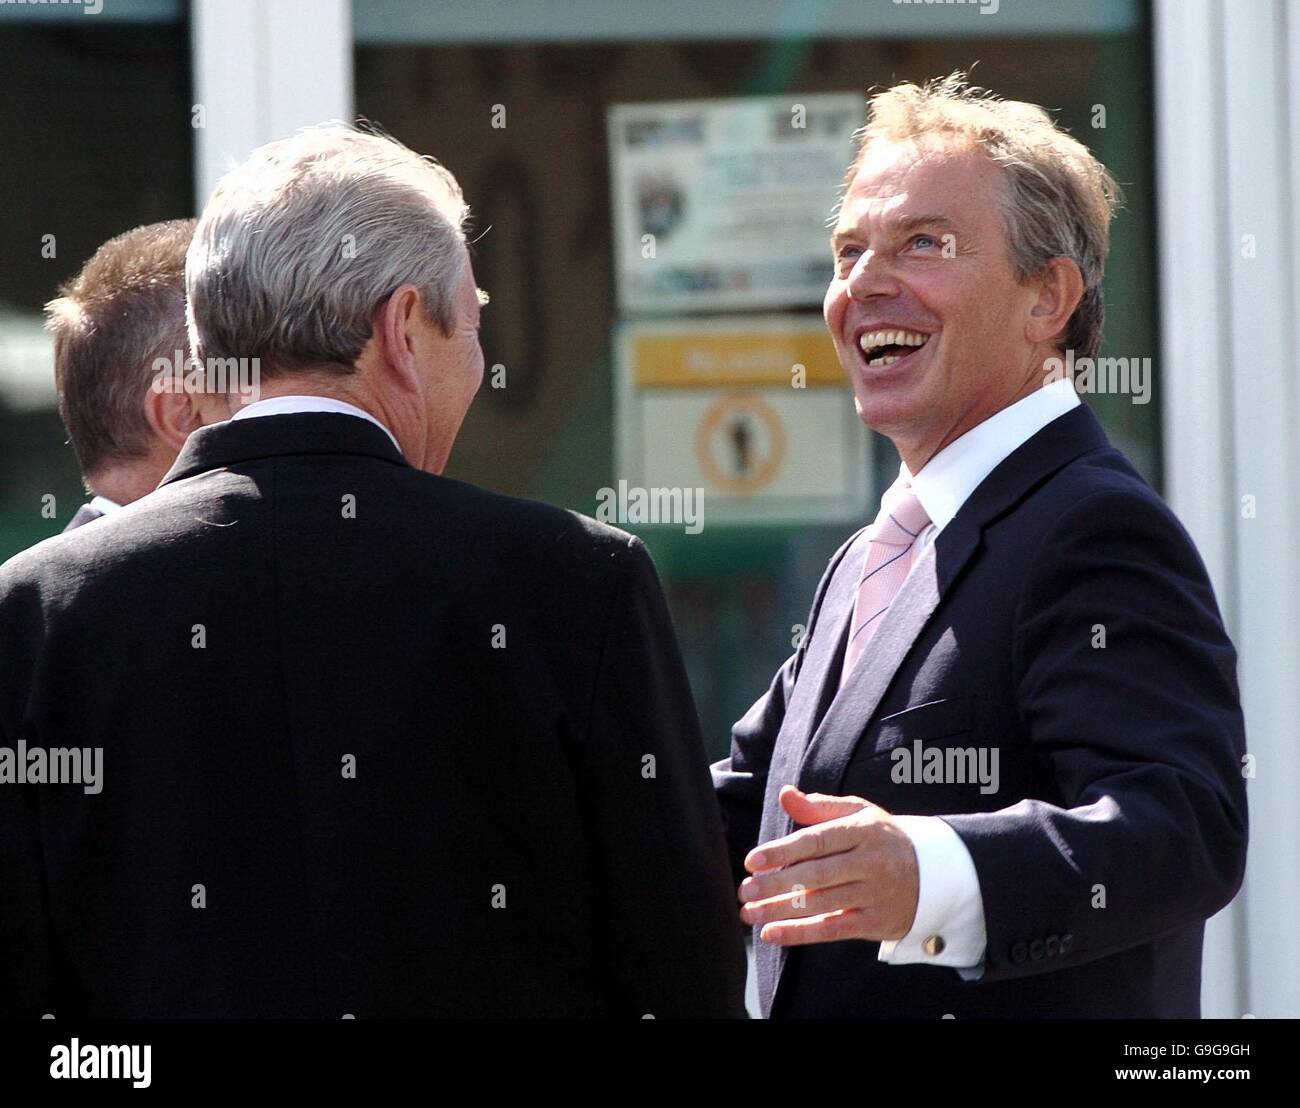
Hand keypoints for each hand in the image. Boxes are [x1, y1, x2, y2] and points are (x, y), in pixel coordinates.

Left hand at [739, 785, 918, 945]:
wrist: (934, 872)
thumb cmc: (882, 838)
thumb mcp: (858, 813)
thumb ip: (819, 807)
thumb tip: (785, 794)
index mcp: (862, 830)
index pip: (817, 841)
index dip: (782, 851)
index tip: (752, 861)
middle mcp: (870, 862)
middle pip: (816, 875)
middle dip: (776, 885)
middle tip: (744, 890)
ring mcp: (874, 894)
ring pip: (821, 904)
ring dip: (781, 911)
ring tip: (748, 913)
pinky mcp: (876, 923)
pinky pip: (833, 930)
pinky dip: (801, 933)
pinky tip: (772, 933)